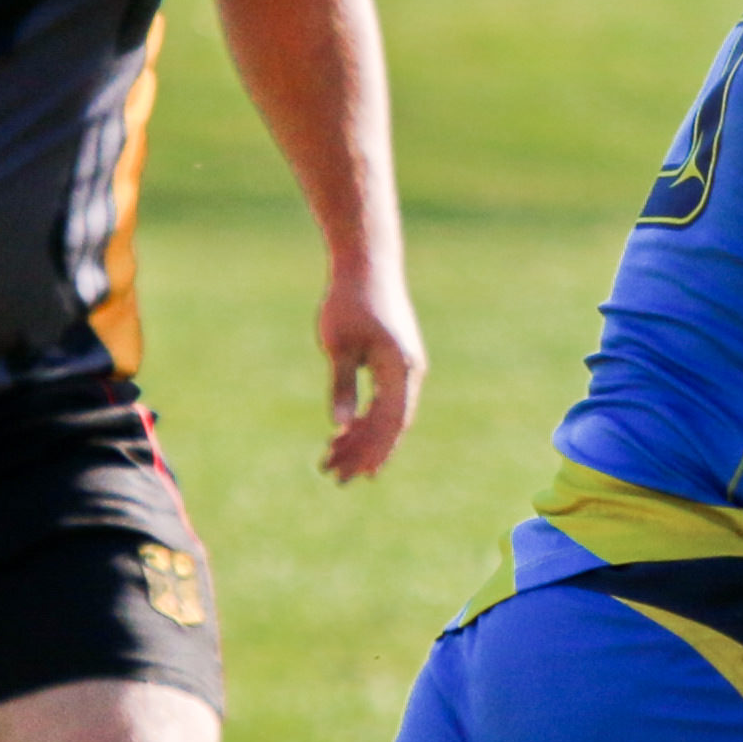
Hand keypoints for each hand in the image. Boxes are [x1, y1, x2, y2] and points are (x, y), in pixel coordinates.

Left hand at [317, 264, 426, 481]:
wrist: (368, 263)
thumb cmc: (349, 301)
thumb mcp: (339, 346)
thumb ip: (342, 386)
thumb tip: (341, 426)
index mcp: (400, 370)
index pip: (390, 423)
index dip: (372, 452)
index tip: (352, 474)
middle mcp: (409, 373)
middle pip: (390, 425)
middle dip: (363, 453)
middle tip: (335, 478)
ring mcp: (405, 368)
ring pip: (386, 415)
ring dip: (362, 439)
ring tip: (332, 459)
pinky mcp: (396, 361)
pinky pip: (384, 400)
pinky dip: (366, 418)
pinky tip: (344, 432)